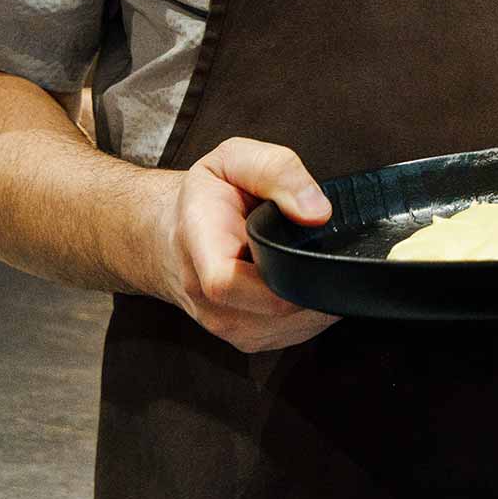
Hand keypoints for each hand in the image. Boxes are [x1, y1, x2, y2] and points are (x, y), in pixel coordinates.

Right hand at [144, 137, 340, 351]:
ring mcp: (229, 326)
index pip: (227, 282)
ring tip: (308, 259)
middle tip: (323, 244)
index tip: (310, 241)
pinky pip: (298, 332)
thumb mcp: (234, 160)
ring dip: (318, 294)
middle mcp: (209, 300)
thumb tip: (318, 213)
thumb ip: (276, 172)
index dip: (281, 270)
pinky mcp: (250, 339)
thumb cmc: (209, 196)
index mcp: (200, 249)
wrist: (174, 234)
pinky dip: (314, 308)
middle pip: (279, 308)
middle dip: (316, 277)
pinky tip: (305, 279)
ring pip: (297, 324)